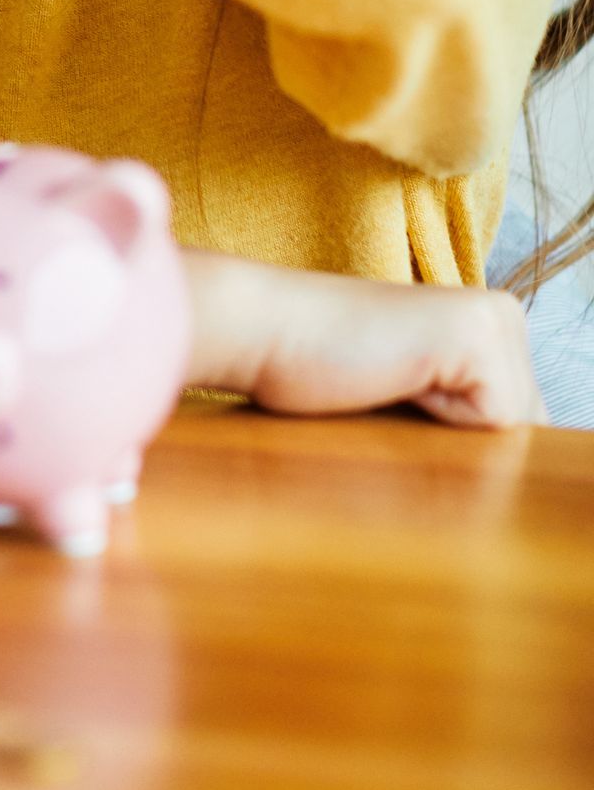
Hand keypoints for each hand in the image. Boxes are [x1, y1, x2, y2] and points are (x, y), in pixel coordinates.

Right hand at [184, 251, 544, 428]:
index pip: (518, 421)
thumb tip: (505, 476)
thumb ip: (463, 417)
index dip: (467, 443)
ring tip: (393, 390)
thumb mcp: (411, 396)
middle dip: (468, 443)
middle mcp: (504, 313)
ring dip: (453, 436)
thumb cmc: (319, 367)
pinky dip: (444, 422)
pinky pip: (496, 421)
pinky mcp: (475, 337)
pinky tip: (396, 381)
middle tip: (395, 398)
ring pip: (515, 430)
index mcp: (492, 322)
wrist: (264, 329)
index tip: (407, 407)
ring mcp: (494, 320)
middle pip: (525, 428)